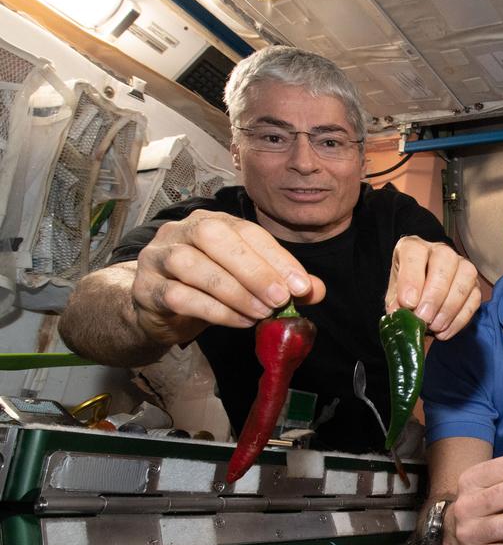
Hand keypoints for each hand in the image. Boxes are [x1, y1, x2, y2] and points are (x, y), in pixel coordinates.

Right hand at [132, 210, 323, 344]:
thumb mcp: (247, 283)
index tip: (302, 285)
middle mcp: (180, 231)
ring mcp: (158, 257)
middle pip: (214, 237)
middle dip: (253, 269)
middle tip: (280, 299)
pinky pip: (178, 296)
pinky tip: (239, 321)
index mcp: (211, 222)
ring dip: (233, 291)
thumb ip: (281, 282)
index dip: (276, 257)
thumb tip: (316, 289)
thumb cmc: (207, 290)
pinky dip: (214, 310)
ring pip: (191, 265)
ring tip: (261, 313)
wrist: (157, 311)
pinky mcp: (145, 289)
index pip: (247, 230)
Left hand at [385, 237, 481, 338]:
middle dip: (435, 294)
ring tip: (435, 327)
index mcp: (413, 247)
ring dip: (450, 306)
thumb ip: (396, 304)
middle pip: (445, 260)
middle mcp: (439, 251)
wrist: (420, 303)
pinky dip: (460, 318)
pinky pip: (475, 297)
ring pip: (466, 275)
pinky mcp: (474, 284)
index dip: (411, 278)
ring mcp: (461, 265)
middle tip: (424, 318)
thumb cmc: (406, 295)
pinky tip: (444, 331)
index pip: (414, 251)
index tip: (408, 303)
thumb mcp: (394, 298)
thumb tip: (401, 314)